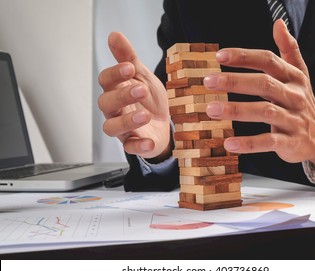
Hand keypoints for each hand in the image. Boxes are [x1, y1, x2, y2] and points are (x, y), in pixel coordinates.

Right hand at [98, 32, 171, 160]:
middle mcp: (116, 110)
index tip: (129, 67)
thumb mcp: (143, 75)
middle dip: (122, 96)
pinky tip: (148, 141)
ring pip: (113, 127)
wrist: (166, 123)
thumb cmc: (149, 99)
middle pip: (106, 103)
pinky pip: (131, 148)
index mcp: (117, 90)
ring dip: (127, 121)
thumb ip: (129, 58)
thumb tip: (114, 35)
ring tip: (144, 115)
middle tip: (141, 90)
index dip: (115, 74)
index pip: (106, 81)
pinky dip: (138, 146)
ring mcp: (123, 128)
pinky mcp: (134, 144)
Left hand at [204, 20, 314, 174]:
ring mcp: (293, 119)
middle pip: (265, 84)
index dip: (244, 57)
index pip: (268, 61)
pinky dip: (249, 143)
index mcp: (294, 78)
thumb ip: (289, 50)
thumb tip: (278, 23)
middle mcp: (295, 96)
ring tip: (211, 109)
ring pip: (265, 112)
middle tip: (208, 81)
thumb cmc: (302, 102)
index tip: (219, 56)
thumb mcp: (300, 75)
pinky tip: (229, 143)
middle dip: (235, 81)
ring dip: (237, 110)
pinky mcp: (291, 142)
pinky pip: (269, 141)